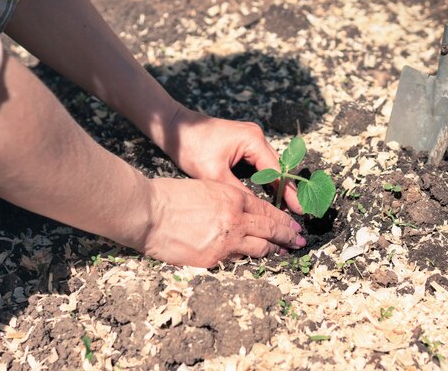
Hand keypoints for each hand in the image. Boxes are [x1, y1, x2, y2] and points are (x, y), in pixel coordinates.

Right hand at [143, 178, 305, 266]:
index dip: (280, 217)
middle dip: (286, 234)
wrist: (149, 213)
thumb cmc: (170, 196)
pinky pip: (236, 259)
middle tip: (299, 240)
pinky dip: (245, 258)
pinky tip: (254, 259)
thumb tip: (238, 213)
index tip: (290, 223)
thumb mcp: (205, 188)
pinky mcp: (213, 259)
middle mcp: (235, 219)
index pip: (265, 208)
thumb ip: (225, 200)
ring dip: (273, 249)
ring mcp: (226, 241)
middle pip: (269, 227)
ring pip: (259, 247)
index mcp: (232, 197)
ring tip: (284, 252)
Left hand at [165, 107, 302, 213]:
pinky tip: (271, 194)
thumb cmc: (191, 146)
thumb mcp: (214, 174)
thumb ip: (238, 192)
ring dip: (278, 185)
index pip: (277, 171)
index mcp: (253, 140)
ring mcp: (251, 138)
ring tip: (288, 207)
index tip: (299, 210)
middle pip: (279, 167)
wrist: (175, 128)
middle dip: (287, 190)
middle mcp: (256, 136)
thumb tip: (256, 213)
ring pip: (271, 165)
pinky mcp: (243, 142)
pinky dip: (267, 178)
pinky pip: (261, 163)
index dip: (288, 193)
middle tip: (299, 212)